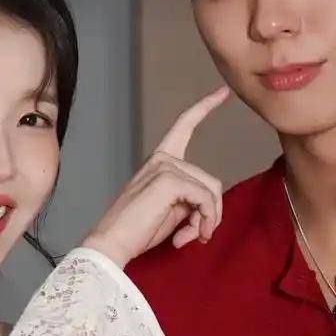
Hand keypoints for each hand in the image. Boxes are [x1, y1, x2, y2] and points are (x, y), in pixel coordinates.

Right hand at [81, 86, 228, 267]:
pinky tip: (188, 237)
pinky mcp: (169, 181)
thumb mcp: (171, 210)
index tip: (223, 92)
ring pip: (211, 191)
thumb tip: (210, 210)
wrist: (112, 244)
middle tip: (197, 236)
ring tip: (190, 238)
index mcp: (160, 162)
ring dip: (208, 220)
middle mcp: (163, 159)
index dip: (204, 108)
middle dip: (211, 213)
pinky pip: (205, 199)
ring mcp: (165, 167)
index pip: (184, 126)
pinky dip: (205, 220)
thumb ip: (190, 199)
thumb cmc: (138, 231)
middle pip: (211, 181)